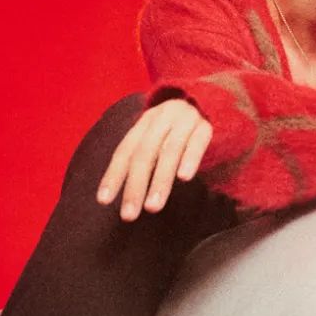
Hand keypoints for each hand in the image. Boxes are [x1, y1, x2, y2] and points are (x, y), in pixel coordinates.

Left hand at [96, 99, 213, 220]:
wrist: (212, 100)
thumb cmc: (179, 129)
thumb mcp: (157, 136)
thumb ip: (144, 157)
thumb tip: (122, 191)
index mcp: (144, 123)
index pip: (125, 151)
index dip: (113, 175)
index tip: (103, 201)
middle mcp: (161, 119)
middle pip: (144, 154)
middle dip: (135, 186)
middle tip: (129, 215)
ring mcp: (184, 120)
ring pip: (169, 150)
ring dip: (160, 180)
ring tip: (153, 207)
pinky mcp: (206, 125)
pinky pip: (197, 142)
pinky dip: (190, 159)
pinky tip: (184, 177)